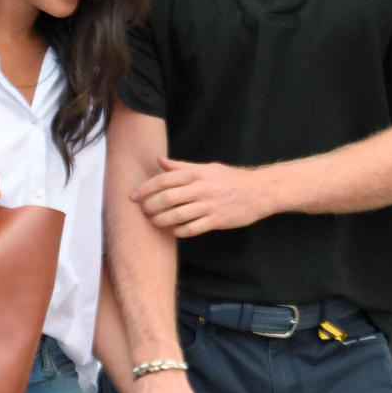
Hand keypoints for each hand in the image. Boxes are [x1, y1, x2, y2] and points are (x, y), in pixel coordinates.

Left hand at [132, 157, 267, 236]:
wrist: (259, 191)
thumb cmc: (230, 178)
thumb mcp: (206, 168)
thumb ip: (181, 167)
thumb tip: (158, 161)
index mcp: (197, 174)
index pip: (164, 180)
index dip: (145, 188)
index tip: (132, 196)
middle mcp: (201, 188)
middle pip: (167, 198)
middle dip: (150, 206)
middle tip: (142, 211)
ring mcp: (209, 205)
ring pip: (176, 215)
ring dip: (160, 220)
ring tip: (153, 222)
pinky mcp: (216, 221)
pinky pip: (192, 229)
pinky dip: (178, 231)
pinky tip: (172, 230)